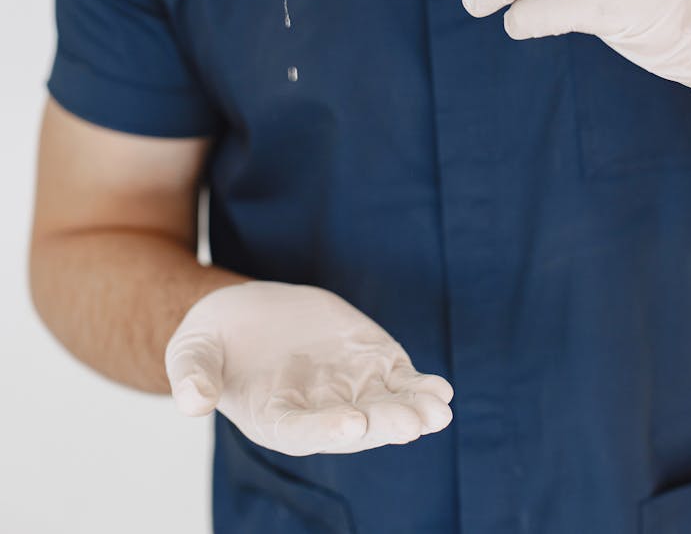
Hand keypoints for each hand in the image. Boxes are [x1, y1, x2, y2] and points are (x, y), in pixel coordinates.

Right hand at [164, 280, 453, 455]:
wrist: (239, 319)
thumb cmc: (211, 346)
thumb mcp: (191, 354)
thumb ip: (192, 378)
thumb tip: (190, 403)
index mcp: (275, 419)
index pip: (304, 430)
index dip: (328, 428)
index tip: (353, 423)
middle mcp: (317, 412)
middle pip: (356, 425)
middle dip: (385, 423)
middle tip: (414, 422)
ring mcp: (346, 388)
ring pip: (385, 406)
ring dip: (412, 410)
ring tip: (438, 410)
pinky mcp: (365, 361)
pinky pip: (398, 379)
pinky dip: (419, 386)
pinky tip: (441, 390)